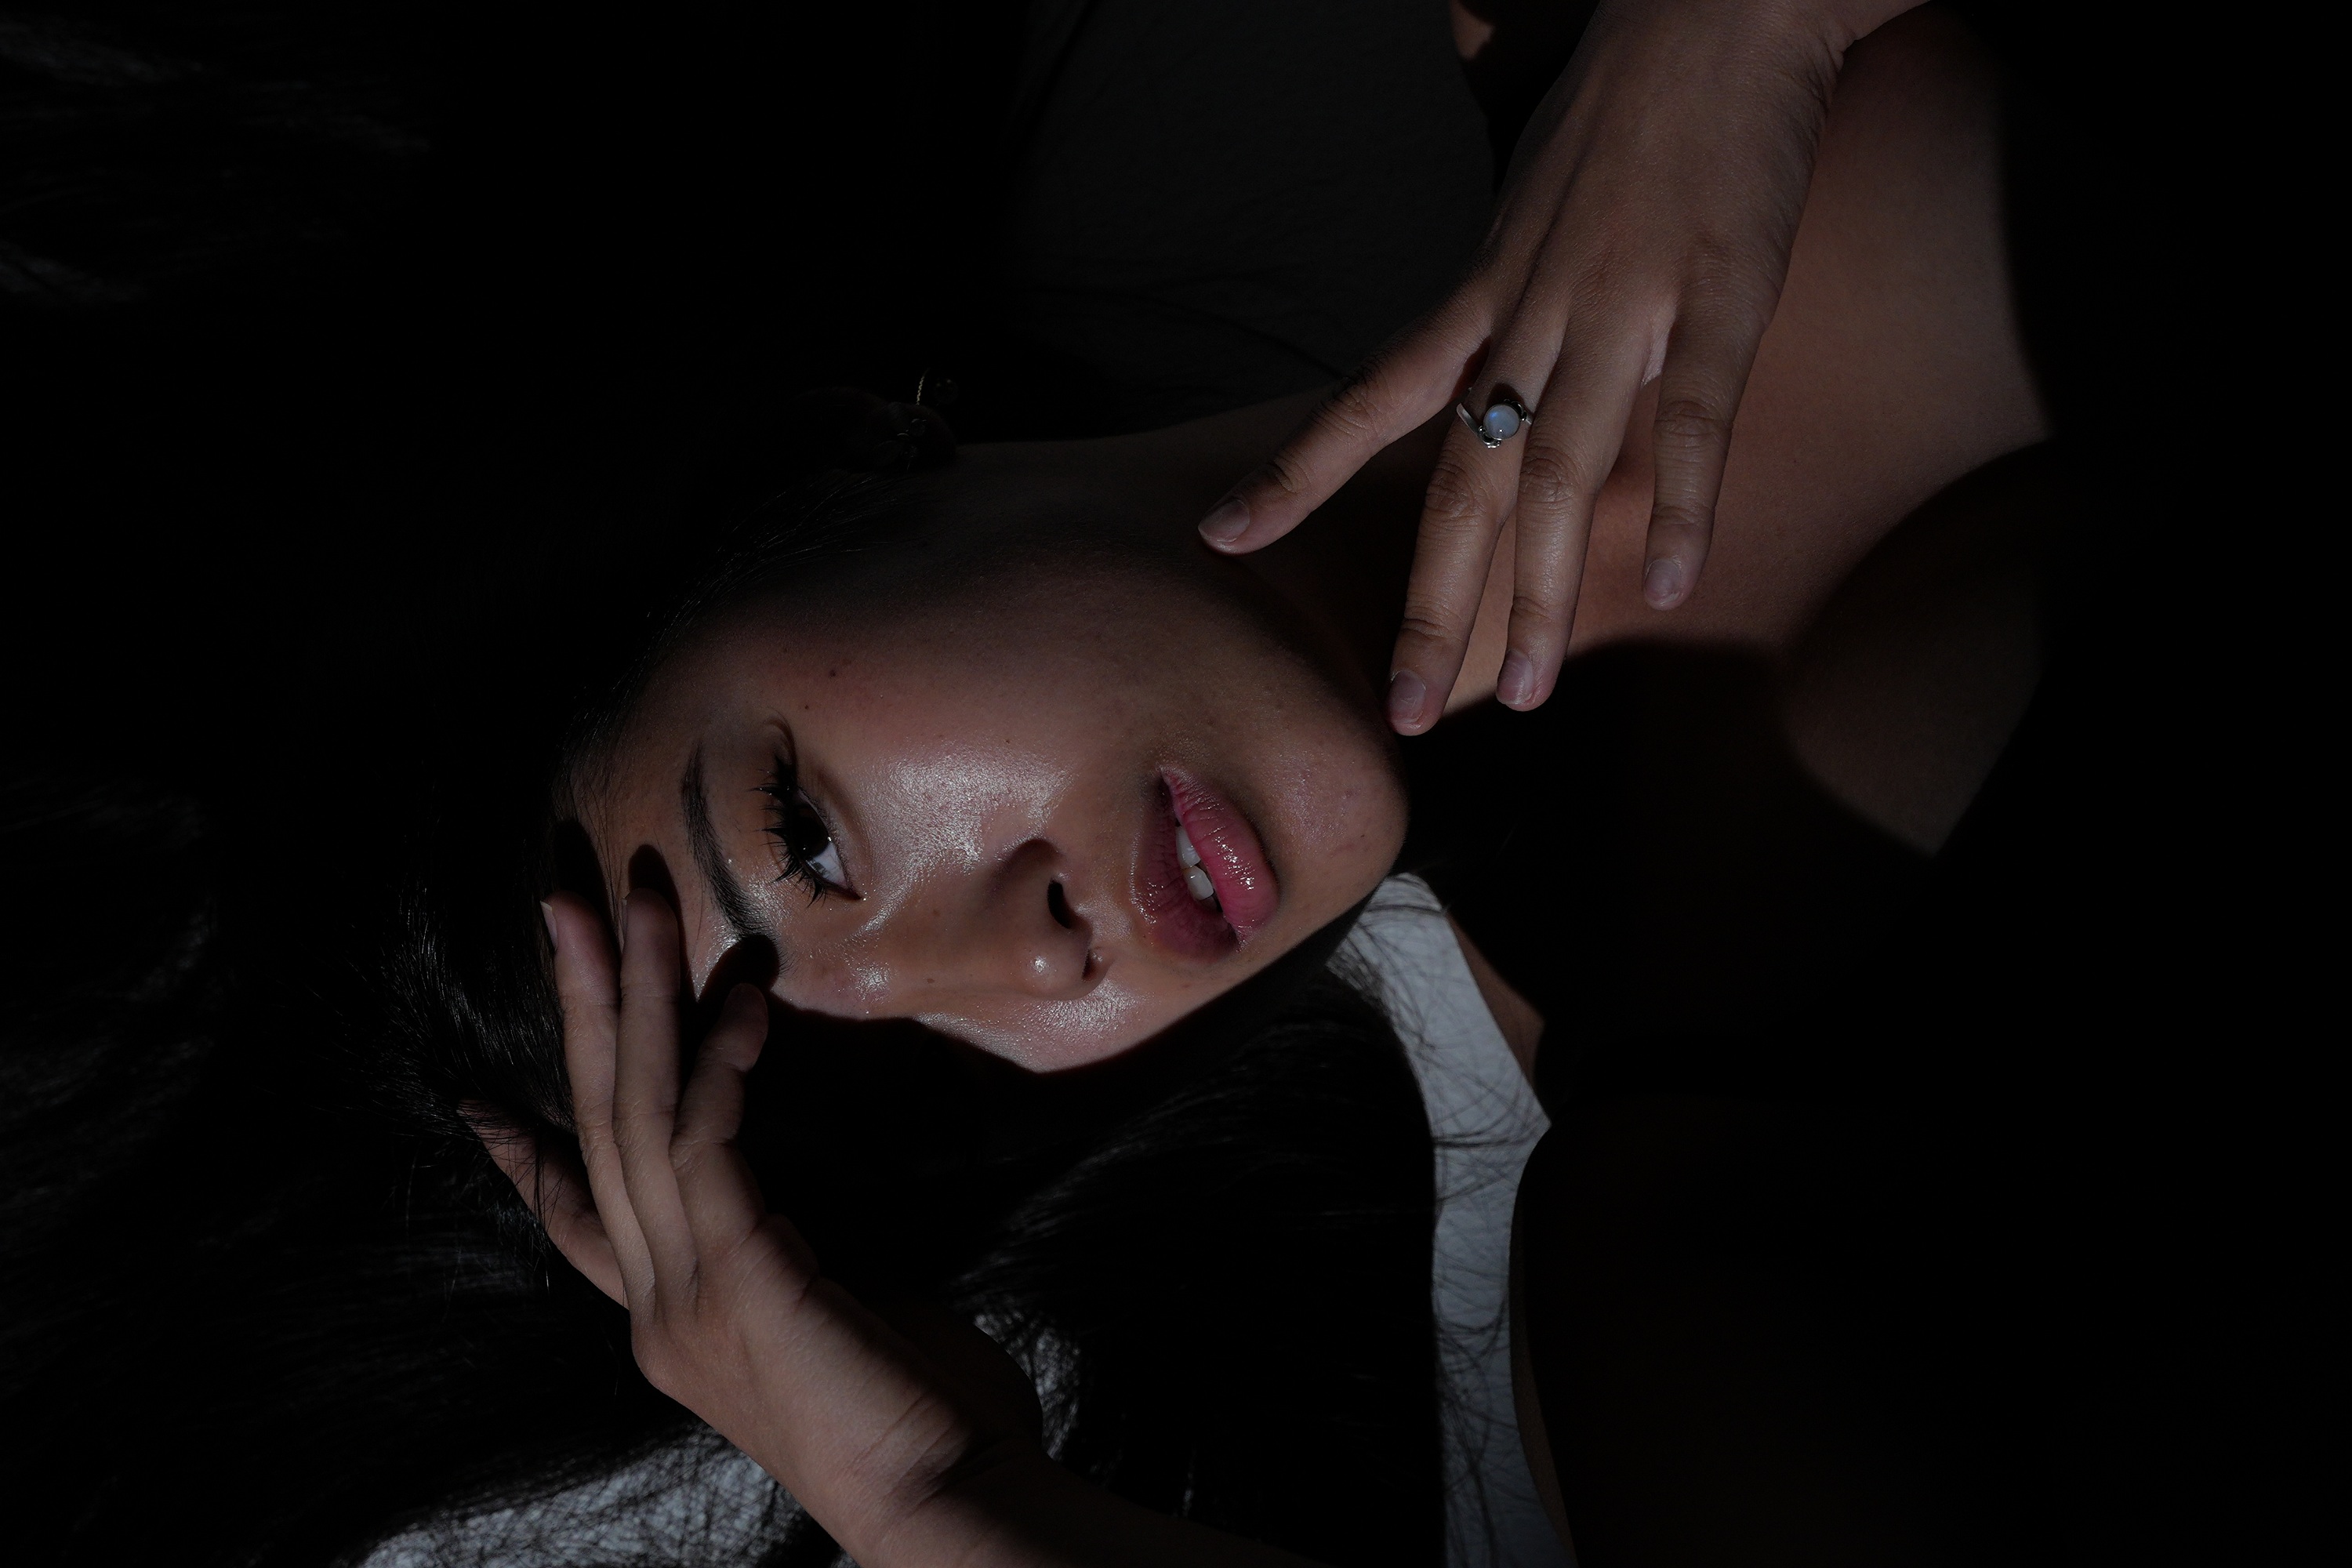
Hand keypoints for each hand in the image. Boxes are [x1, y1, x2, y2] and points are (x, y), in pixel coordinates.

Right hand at [478, 888, 1020, 1561]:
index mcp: (670, 1319)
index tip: (475, 1101)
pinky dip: (720, 1062)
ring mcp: (689, 1296)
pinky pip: (710, 1145)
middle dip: (581, 1007)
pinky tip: (740, 996)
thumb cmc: (910, 1410)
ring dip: (640, 995)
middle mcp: (657, 1307)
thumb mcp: (817, 1318)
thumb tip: (779, 1211)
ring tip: (641, 899)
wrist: (944, 1499)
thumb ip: (778, 1258)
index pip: (578, 1221)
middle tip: (563, 902)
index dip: (523, 1156)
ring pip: (637, 1116)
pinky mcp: (743, 1276)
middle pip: (595, 1130)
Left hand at [1199, 0, 1916, 731]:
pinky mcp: (1717, 296)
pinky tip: (1672, 581)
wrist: (1719, 7)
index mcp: (1485, 293)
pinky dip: (1679, 501)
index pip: (1371, 397)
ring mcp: (1619, 308)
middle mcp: (1531, 314)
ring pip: (1559, 470)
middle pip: (1460, 480)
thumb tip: (1495, 388)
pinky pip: (1691, 417)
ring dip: (1542, 590)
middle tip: (1409, 713)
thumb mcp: (1533, 212)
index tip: (1221, 538)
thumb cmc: (1628, 111)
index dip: (1295, 471)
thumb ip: (1510, 308)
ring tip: (1531, 692)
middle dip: (1431, 603)